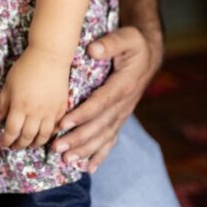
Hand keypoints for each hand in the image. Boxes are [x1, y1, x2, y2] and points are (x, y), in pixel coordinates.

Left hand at [0, 47, 69, 148]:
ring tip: (29, 144)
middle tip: (14, 146)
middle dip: (19, 145)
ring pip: (44, 136)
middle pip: (27, 137)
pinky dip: (50, 135)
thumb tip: (0, 119)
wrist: (50, 57)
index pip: (12, 131)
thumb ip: (3, 103)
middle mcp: (36, 112)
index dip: (6, 140)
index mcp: (20, 106)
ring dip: (35, 143)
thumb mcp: (8, 84)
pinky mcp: (62, 108)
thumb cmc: (25, 68)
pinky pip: (56, 127)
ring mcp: (51, 111)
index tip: (3, 143)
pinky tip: (44, 135)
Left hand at [53, 26, 163, 170]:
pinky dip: (100, 155)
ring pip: (104, 136)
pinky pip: (111, 140)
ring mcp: (122, 114)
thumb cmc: (133, 44)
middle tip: (58, 147)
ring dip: (85, 149)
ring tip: (66, 160)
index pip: (101, 103)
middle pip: (100, 125)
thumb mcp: (126, 37)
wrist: (148, 55)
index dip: (83, 114)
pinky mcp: (119, 118)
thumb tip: (93, 50)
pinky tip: (88, 168)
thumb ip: (111, 43)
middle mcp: (124, 104)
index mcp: (123, 85)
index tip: (63, 123)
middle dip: (79, 138)